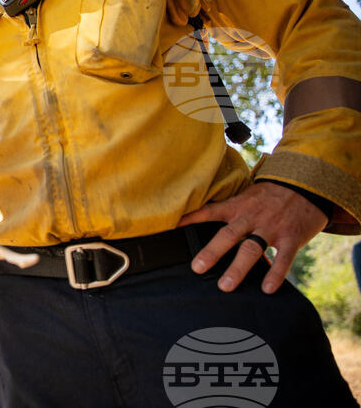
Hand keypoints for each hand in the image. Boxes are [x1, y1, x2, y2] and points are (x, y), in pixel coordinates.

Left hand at [178, 180, 327, 293]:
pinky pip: (284, 258)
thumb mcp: (245, 197)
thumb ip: (228, 212)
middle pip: (228, 235)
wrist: (305, 186)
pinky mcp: (292, 237)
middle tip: (197, 268)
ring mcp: (271, 228)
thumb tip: (200, 225)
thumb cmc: (268, 197)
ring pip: (252, 249)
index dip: (190, 219)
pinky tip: (267, 289)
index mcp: (237, 206)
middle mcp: (251, 217)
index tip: (172, 229)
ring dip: (238, 268)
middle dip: (212, 252)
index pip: (209, 212)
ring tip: (225, 285)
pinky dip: (276, 274)